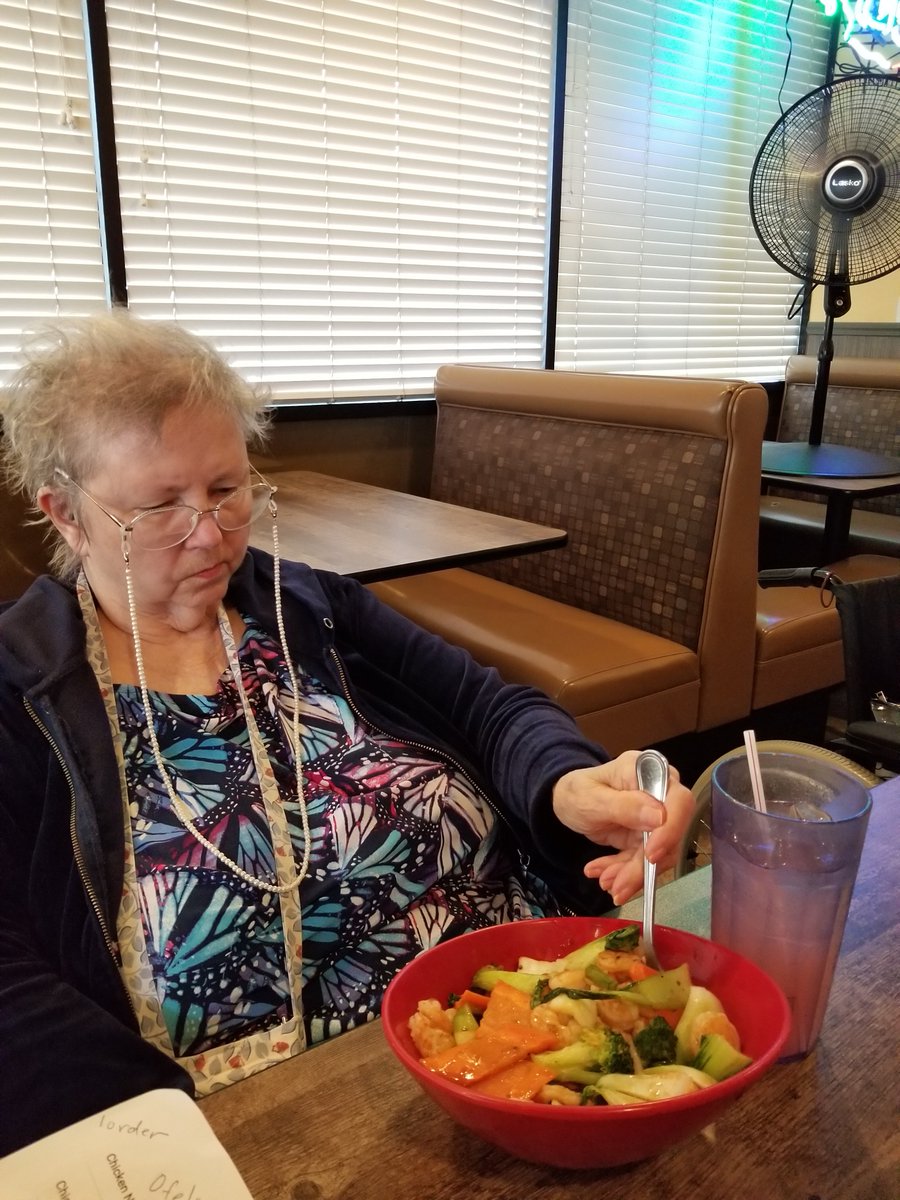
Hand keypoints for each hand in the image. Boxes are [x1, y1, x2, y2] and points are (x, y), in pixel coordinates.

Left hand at [551, 750, 694, 906]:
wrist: (567, 802)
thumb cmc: (576, 792)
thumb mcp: (591, 798)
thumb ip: (624, 806)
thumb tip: (660, 817)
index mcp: (647, 772)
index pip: (678, 800)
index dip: (671, 829)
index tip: (651, 855)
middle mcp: (659, 794)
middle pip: (669, 835)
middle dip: (644, 866)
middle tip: (618, 887)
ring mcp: (655, 818)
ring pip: (657, 854)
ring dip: (632, 875)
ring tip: (606, 883)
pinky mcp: (646, 838)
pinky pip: (643, 862)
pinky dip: (624, 873)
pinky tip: (603, 875)